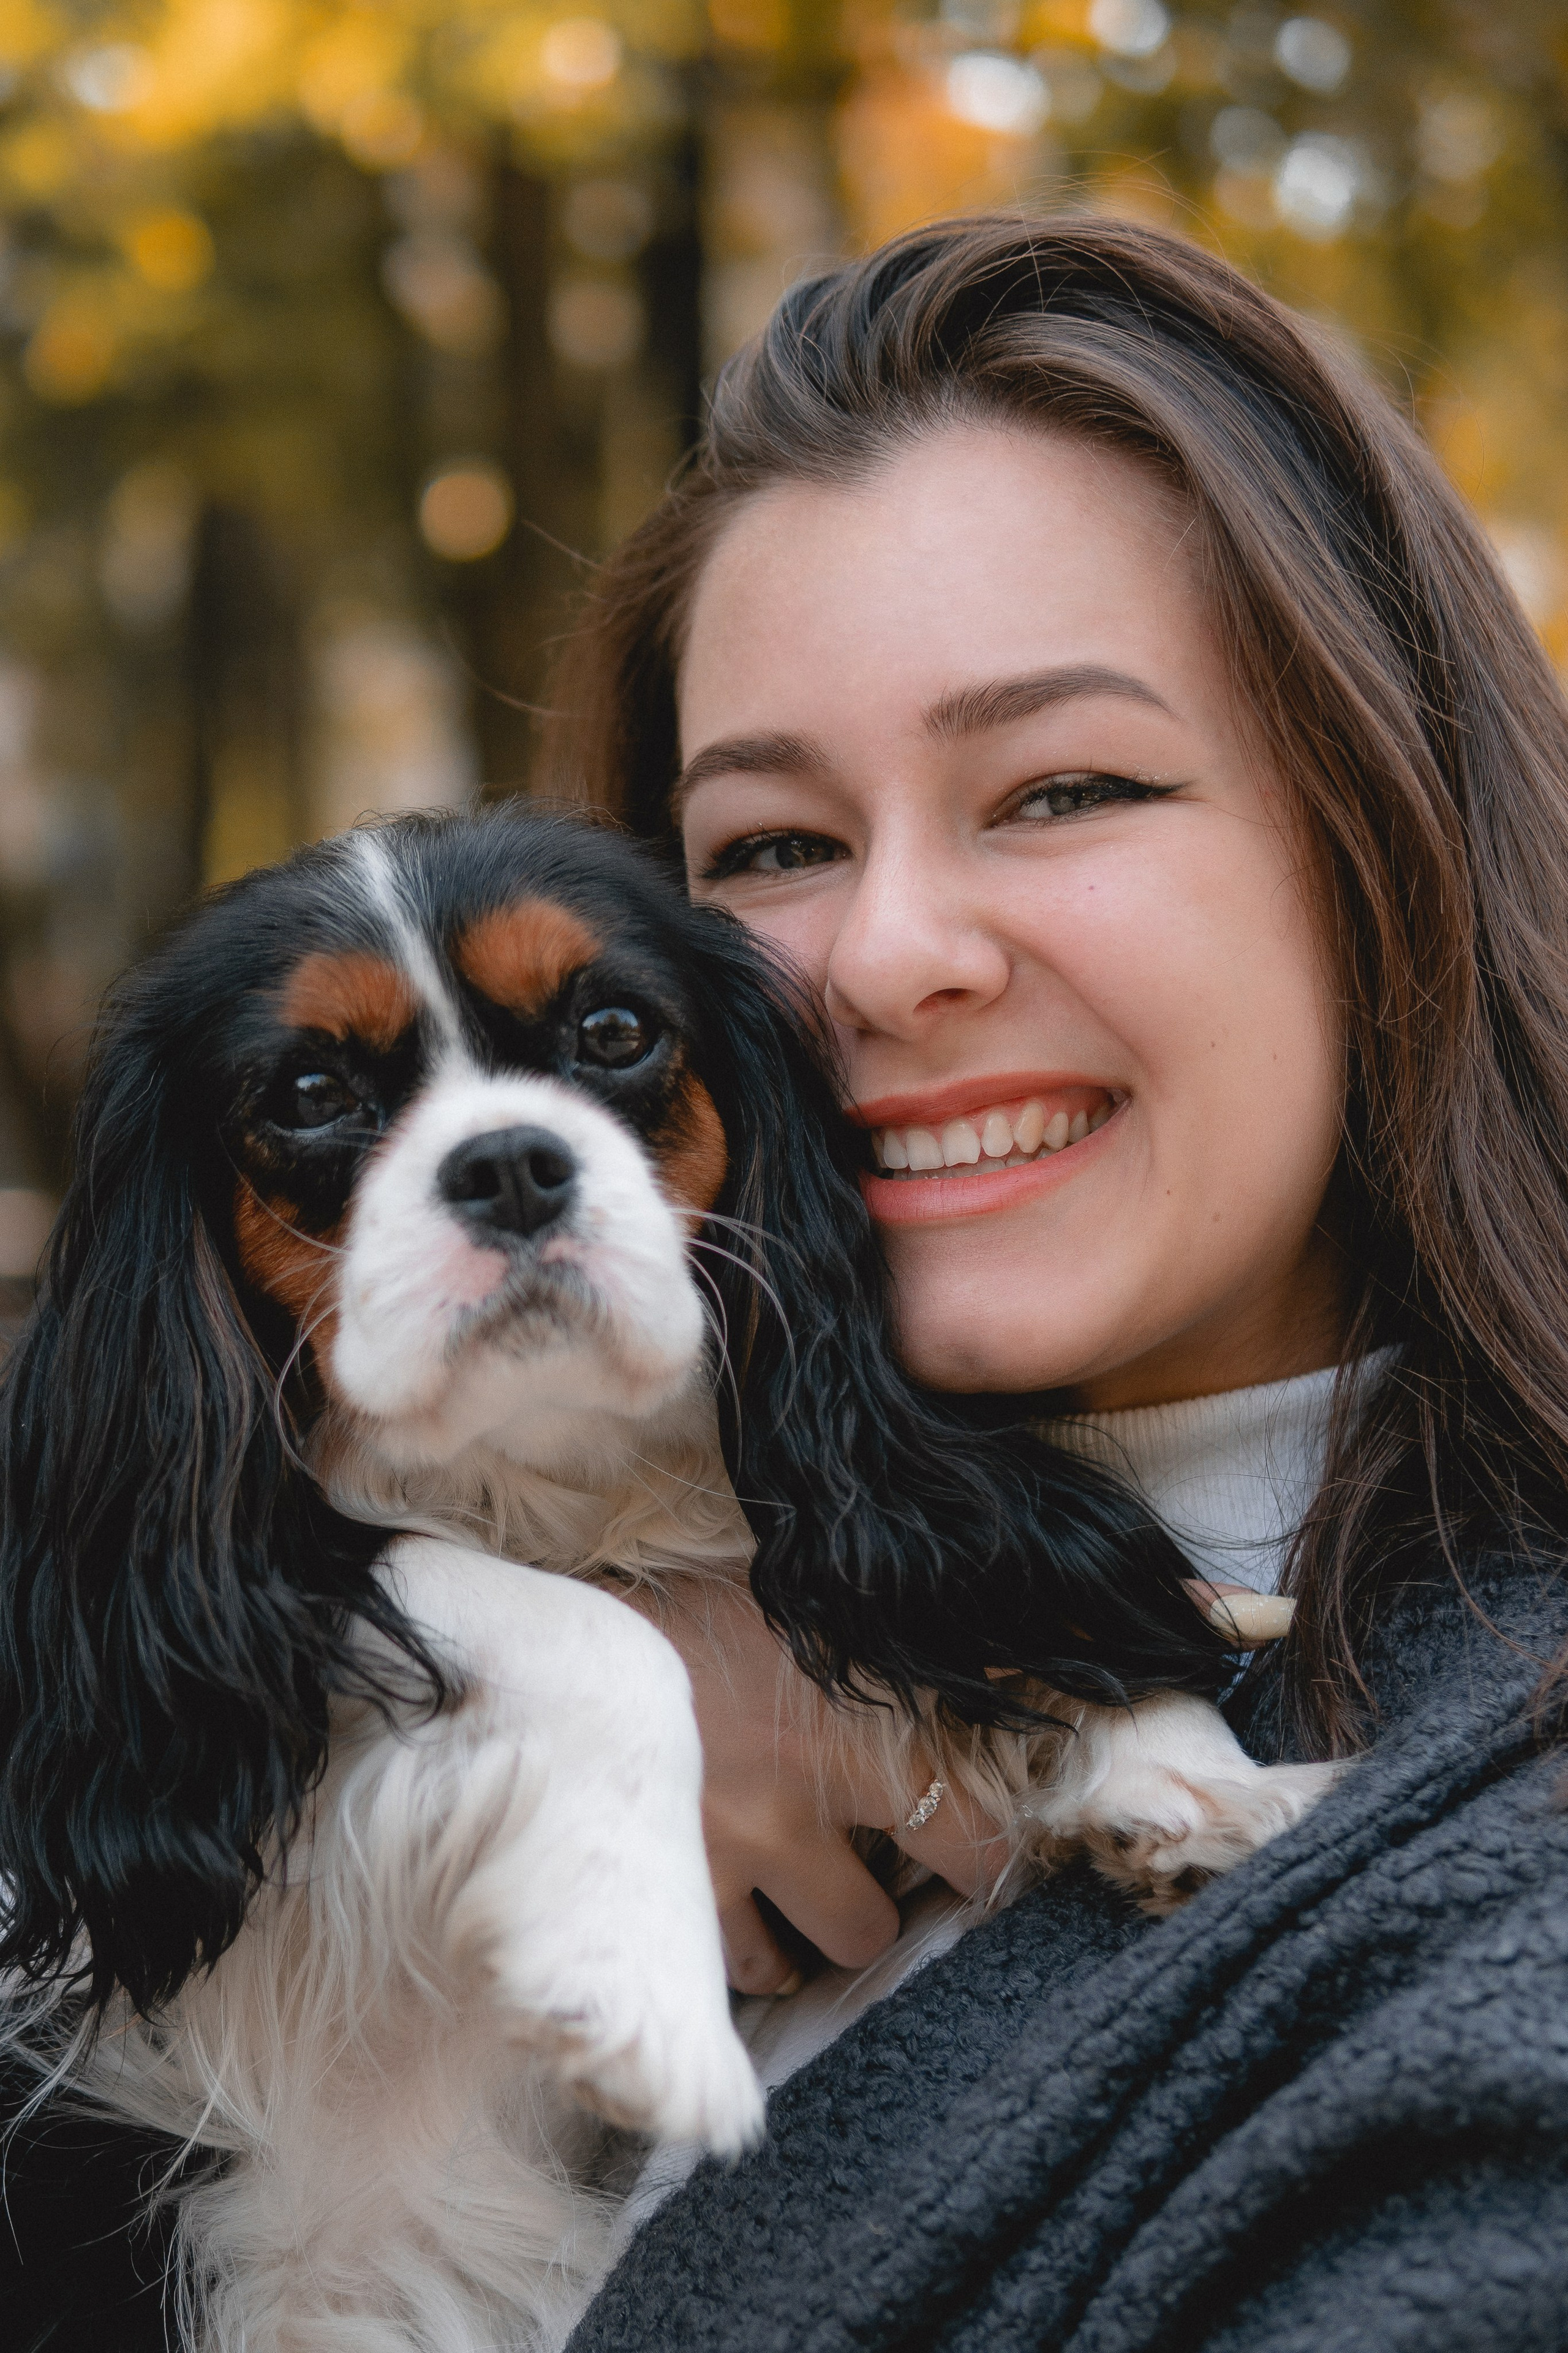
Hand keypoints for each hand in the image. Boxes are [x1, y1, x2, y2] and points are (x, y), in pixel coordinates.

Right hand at [626, 1577, 1009, 1996]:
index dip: (983, 1866)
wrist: (587, 1620)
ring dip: (791, 1941)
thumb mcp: (824, 1614)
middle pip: (866, 1930)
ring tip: (785, 1903)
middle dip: (866, 1910)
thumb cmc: (711, 1605)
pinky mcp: (654, 1879)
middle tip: (855, 1878)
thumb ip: (916, 1653)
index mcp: (859, 1743)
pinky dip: (724, 1947)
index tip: (976, 1866)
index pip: (966, 1844)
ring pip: (785, 1966)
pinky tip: (727, 1915)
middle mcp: (795, 1815)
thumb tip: (1011, 1660)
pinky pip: (711, 1963)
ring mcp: (720, 1859)